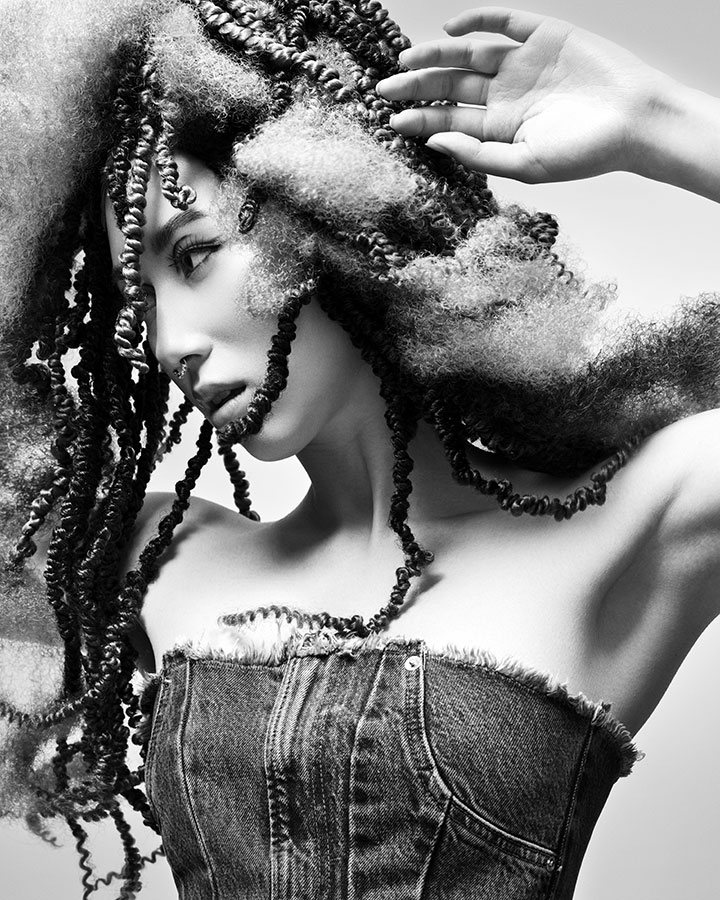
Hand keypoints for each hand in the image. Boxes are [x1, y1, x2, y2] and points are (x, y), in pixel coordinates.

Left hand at [376, 7, 672, 183]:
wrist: (635, 121)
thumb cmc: (585, 153)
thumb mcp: (525, 164)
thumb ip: (479, 154)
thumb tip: (435, 141)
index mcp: (500, 127)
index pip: (450, 120)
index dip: (420, 118)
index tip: (391, 119)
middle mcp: (506, 95)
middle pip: (451, 87)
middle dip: (417, 86)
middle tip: (383, 87)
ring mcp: (523, 64)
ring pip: (468, 55)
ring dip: (436, 55)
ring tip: (406, 59)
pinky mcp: (543, 36)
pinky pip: (503, 23)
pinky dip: (477, 22)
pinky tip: (451, 30)